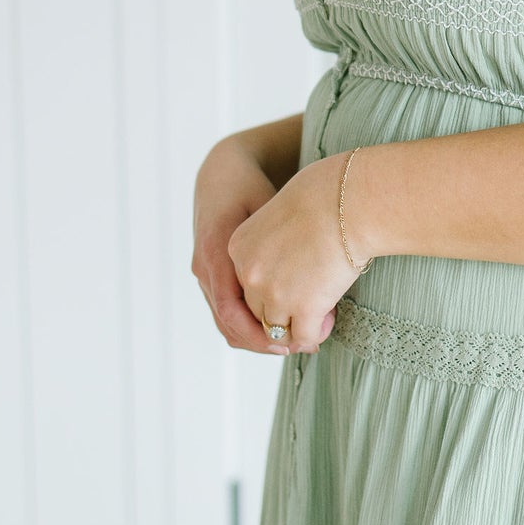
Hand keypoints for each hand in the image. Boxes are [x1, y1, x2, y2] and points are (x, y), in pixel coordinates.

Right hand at [190, 136, 332, 359]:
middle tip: (299, 347)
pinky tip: (281, 327)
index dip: (258, 332)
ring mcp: (205, 275)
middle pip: (228, 323)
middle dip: (263, 342)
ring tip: (295, 342)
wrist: (221, 177)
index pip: (230, 309)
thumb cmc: (250, 188)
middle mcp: (205, 269)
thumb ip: (283, 240)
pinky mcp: (213, 278)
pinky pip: (228, 313)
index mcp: (215, 252)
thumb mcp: (268, 207)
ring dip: (258, 338)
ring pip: (227, 323)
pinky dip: (251, 326)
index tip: (290, 342)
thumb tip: (319, 276)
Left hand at [225, 153, 363, 355]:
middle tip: (306, 310)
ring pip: (276, 329)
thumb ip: (272, 238)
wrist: (350, 201)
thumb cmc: (326, 195)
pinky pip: (304, 337)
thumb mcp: (281, 211)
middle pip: (257, 309)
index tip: (291, 287)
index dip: (269, 289)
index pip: (246, 283)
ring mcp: (274, 294)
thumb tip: (284, 256)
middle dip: (281, 312)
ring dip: (297, 327)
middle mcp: (250, 273)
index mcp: (239, 247)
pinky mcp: (304, 309)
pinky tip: (330, 319)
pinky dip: (316, 334)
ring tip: (321, 316)